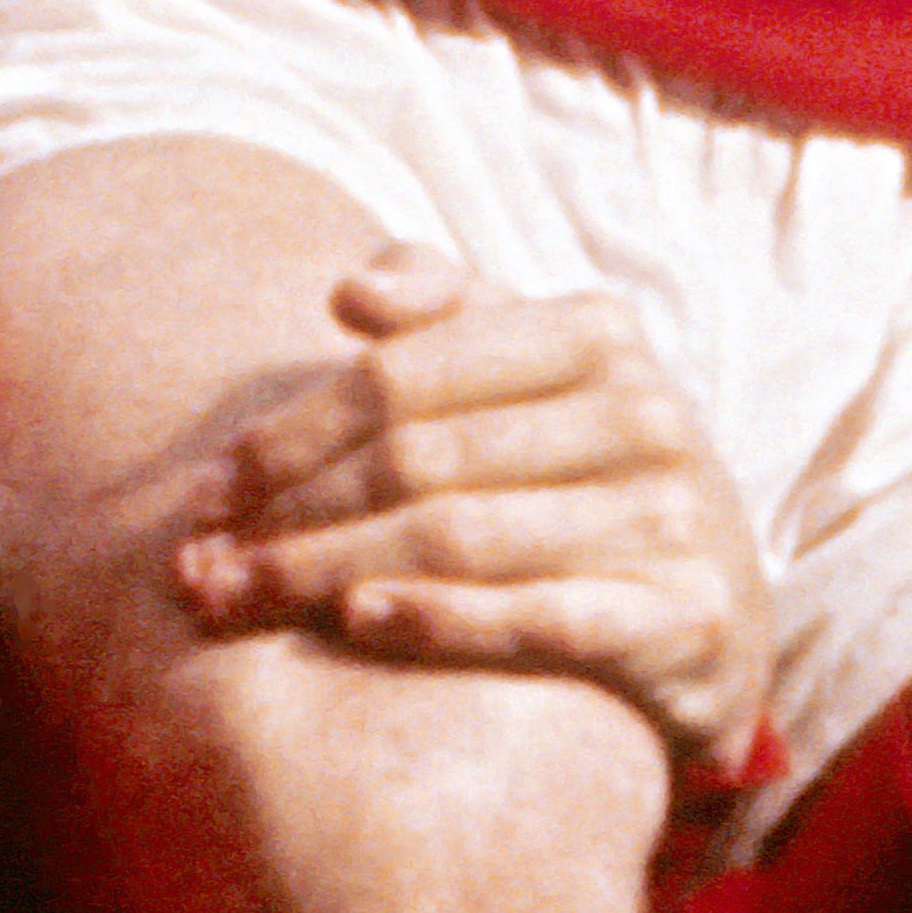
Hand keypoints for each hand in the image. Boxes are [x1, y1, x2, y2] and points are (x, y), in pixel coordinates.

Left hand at [172, 247, 771, 795]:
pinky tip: (356, 622)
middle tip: (196, 570)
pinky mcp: (689, 617)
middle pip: (416, 461)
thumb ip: (445, 307)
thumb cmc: (582, 478)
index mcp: (596, 335)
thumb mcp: (535, 372)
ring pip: (459, 538)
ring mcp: (673, 516)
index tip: (203, 492)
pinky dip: (440, 618)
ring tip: (237, 603)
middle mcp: (645, 413)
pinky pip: (541, 617)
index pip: (400, 376)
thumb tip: (348, 291)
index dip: (288, 433)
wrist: (715, 615)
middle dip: (288, 517)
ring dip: (326, 574)